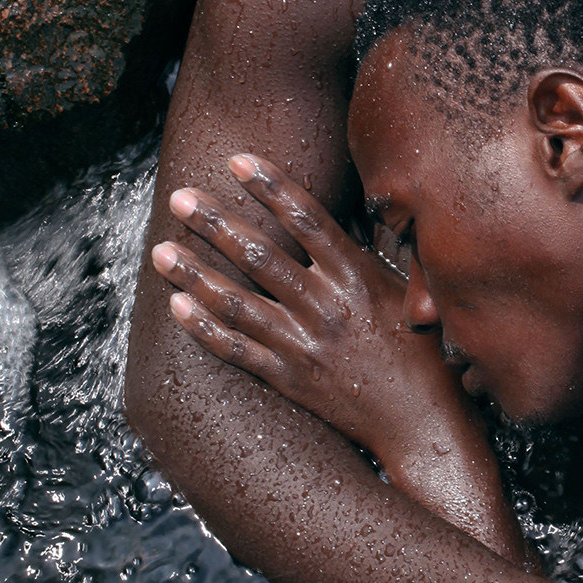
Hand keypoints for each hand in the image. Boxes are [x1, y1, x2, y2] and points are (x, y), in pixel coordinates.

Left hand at [149, 154, 445, 465]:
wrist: (422, 422)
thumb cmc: (420, 352)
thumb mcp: (407, 292)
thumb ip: (368, 252)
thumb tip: (340, 210)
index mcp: (357, 277)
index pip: (306, 219)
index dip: (269, 186)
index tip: (237, 160)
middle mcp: (326, 306)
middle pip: (259, 255)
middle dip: (214, 223)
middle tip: (179, 197)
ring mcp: (303, 344)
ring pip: (236, 302)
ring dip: (193, 274)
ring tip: (160, 251)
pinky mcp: (289, 379)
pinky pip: (236, 350)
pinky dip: (203, 328)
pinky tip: (175, 305)